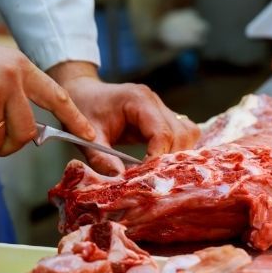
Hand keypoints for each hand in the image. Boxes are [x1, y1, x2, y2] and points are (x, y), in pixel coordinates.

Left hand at [48, 62, 200, 174]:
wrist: (84, 93)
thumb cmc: (84, 109)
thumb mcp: (88, 137)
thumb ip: (101, 158)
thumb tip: (120, 180)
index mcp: (139, 100)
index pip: (162, 132)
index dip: (158, 158)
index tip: (147, 177)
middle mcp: (155, 102)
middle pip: (181, 134)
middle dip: (170, 159)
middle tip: (154, 178)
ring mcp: (162, 109)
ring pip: (188, 133)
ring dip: (178, 155)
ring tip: (159, 172)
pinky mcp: (163, 118)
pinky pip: (182, 134)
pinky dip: (177, 150)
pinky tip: (163, 164)